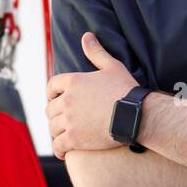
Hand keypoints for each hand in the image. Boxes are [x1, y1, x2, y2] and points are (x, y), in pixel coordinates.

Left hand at [45, 32, 137, 158]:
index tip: (55, 98)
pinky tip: (63, 151)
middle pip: (50, 108)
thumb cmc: (126, 89)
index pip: (51, 86)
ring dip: (56, 130)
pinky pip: (57, 145)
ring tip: (63, 134)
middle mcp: (66, 100)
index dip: (52, 92)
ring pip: (52, 127)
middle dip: (55, 113)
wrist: (136, 115)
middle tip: (62, 119)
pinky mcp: (74, 139)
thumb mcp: (112, 66)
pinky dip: (58, 148)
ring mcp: (69, 121)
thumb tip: (87, 36)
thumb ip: (96, 52)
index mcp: (73, 81)